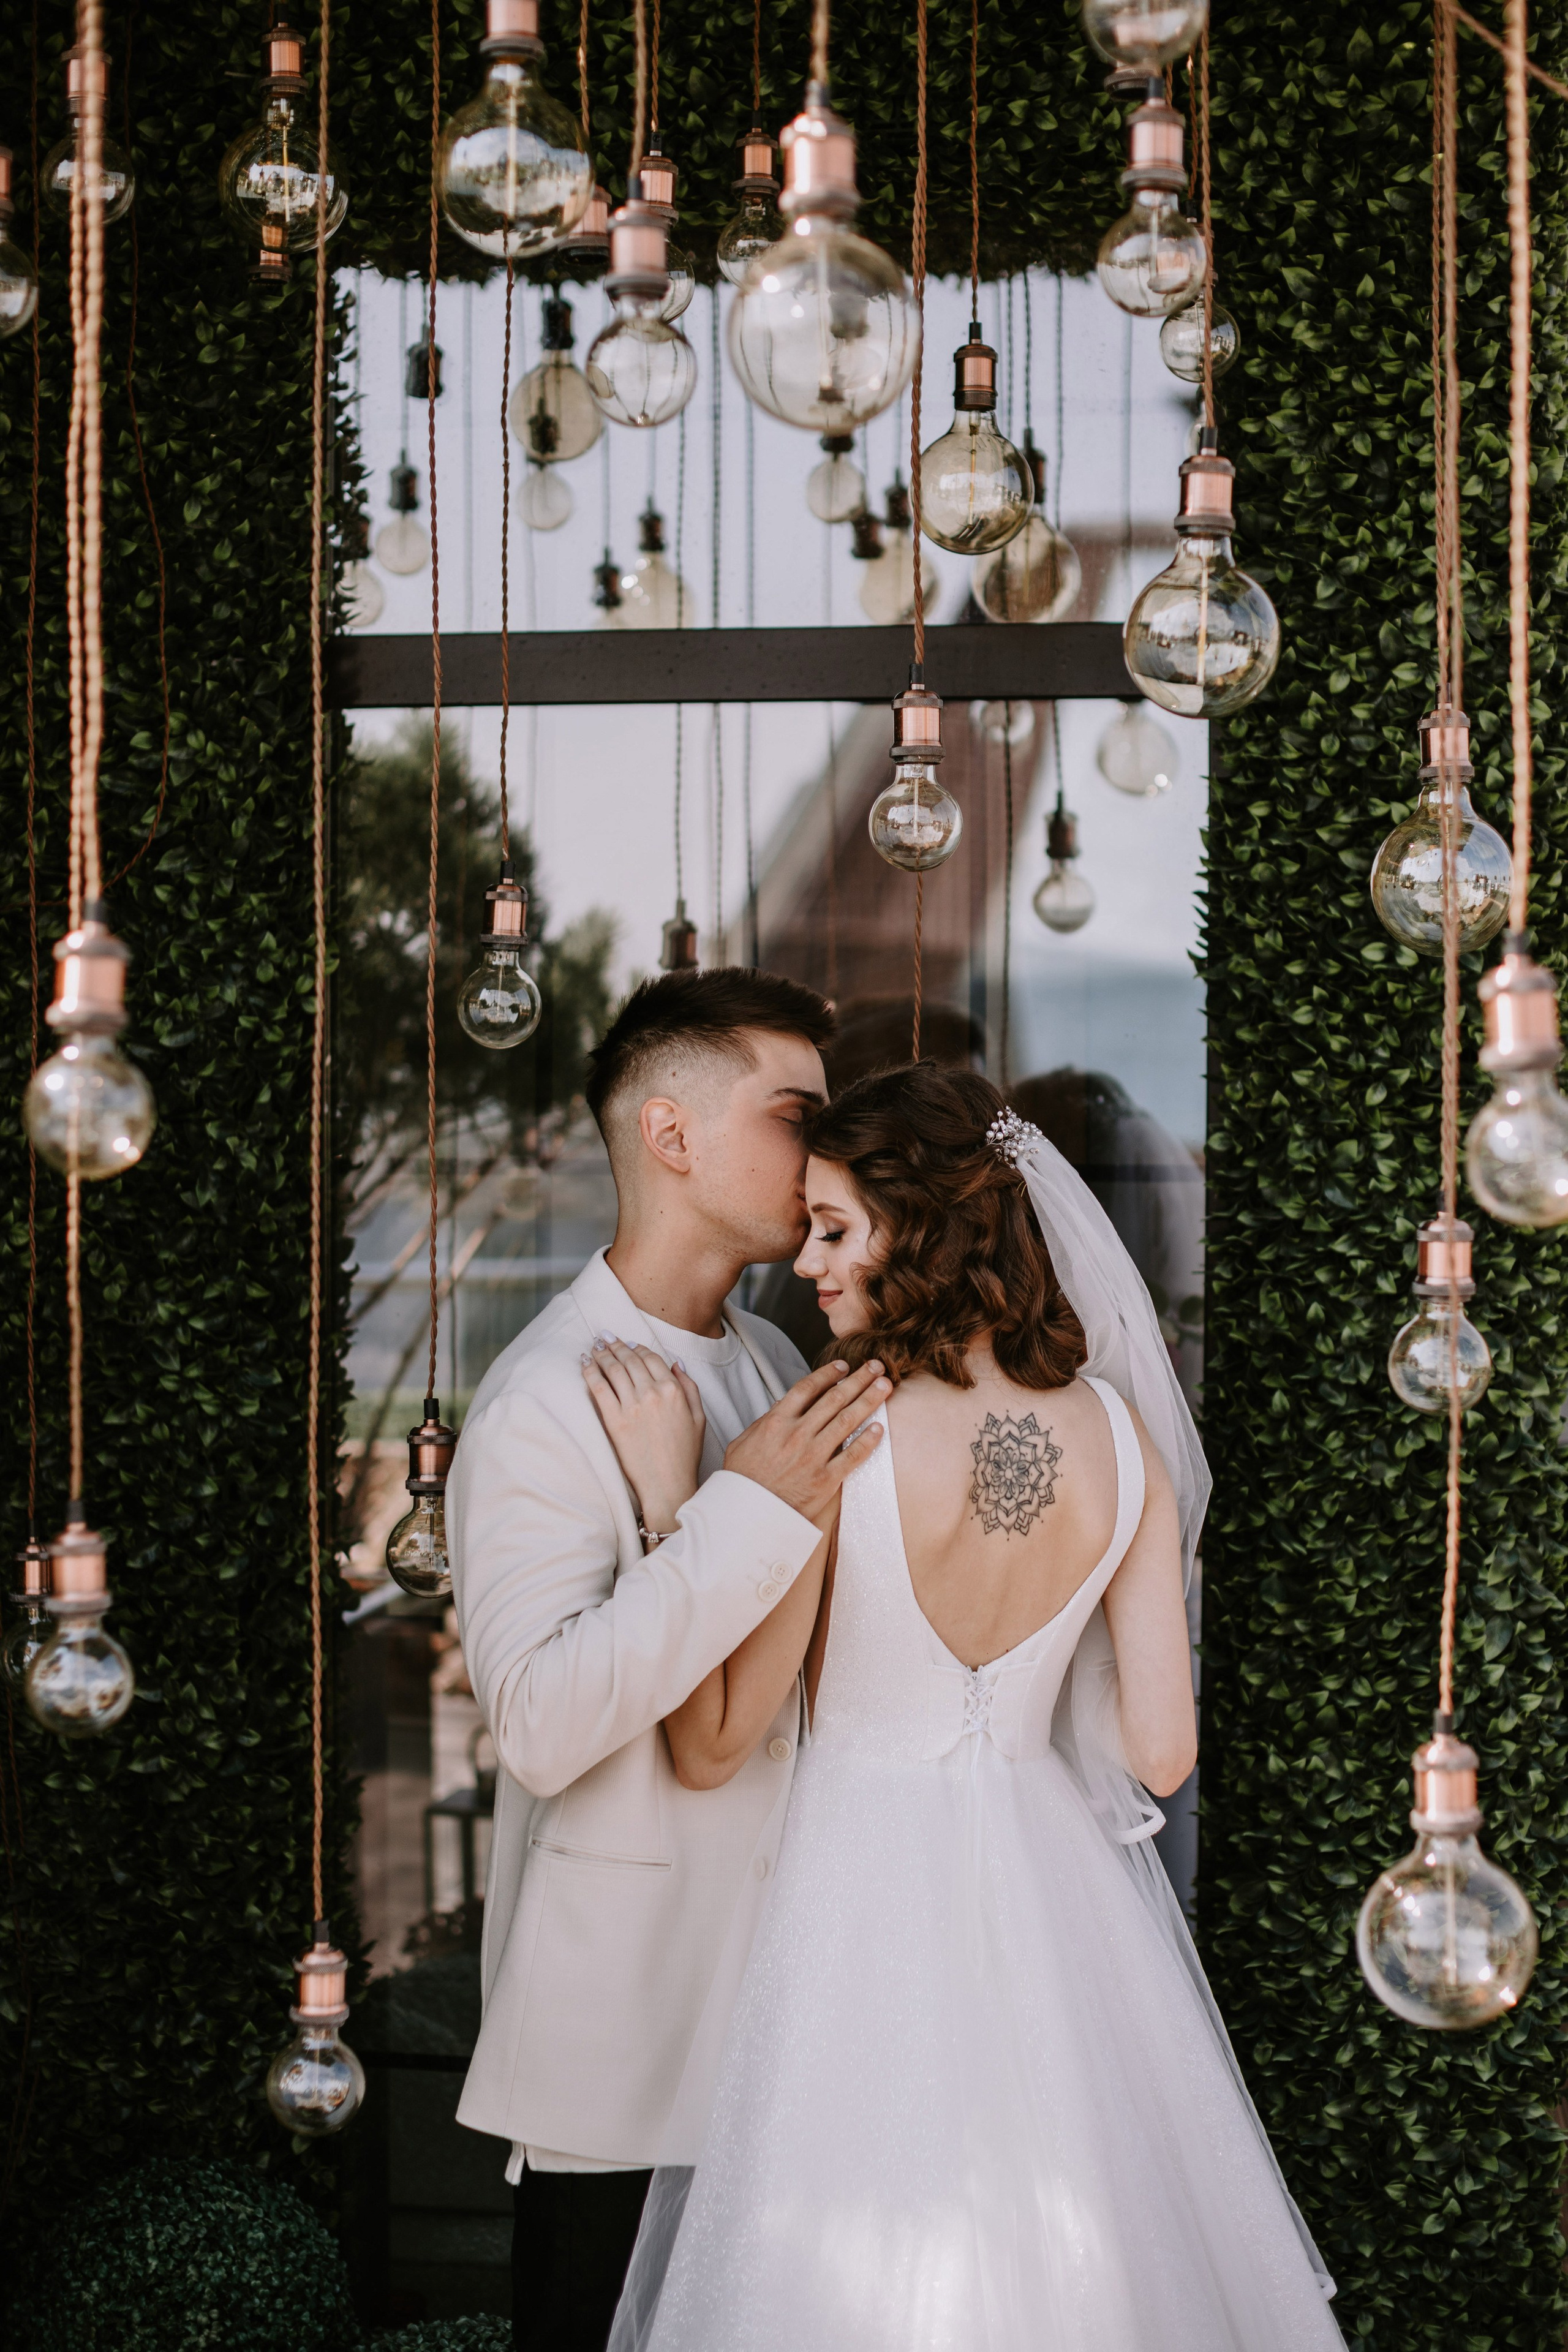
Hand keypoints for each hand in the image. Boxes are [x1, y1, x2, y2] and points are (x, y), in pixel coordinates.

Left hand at [582, 1338, 705, 1532]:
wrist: (667, 1484)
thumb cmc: (684, 1454)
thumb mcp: (698, 1417)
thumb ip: (689, 1387)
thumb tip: (676, 1363)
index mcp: (673, 1390)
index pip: (651, 1358)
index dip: (638, 1347)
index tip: (629, 1343)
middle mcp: (652, 1393)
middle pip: (630, 1360)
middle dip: (616, 1345)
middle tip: (605, 1336)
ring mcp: (632, 1406)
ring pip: (613, 1369)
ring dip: (603, 1353)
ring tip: (595, 1345)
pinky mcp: (615, 1421)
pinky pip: (599, 1388)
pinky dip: (591, 1372)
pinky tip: (585, 1362)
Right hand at [723, 1360, 889, 1526]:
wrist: (748, 1516)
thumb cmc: (743, 1480)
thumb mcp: (743, 1441)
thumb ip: (765, 1421)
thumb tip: (784, 1404)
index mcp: (776, 1422)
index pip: (807, 1388)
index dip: (828, 1374)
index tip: (843, 1366)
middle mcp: (798, 1434)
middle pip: (835, 1398)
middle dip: (859, 1379)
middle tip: (876, 1366)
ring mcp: (813, 1456)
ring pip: (848, 1421)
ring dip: (869, 1400)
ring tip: (885, 1386)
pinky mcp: (826, 1479)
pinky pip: (853, 1456)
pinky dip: (868, 1441)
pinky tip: (880, 1428)